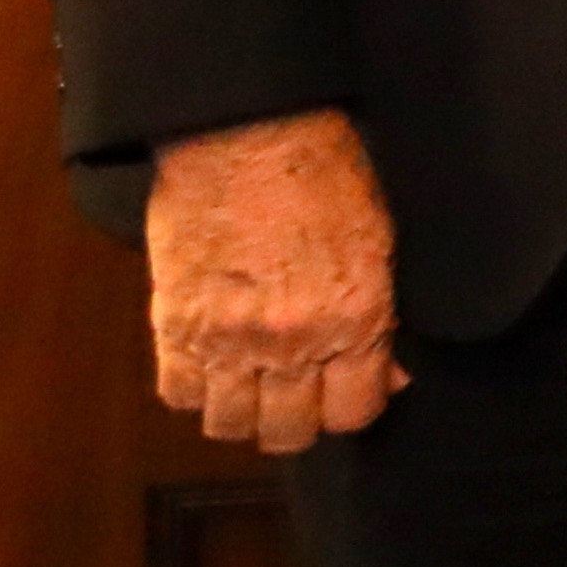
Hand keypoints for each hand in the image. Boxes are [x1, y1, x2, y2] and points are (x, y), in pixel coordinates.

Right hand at [146, 107, 405, 453]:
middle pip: (289, 433)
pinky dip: (194, 387)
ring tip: (250, 382)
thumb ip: (387, 318)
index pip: (354, 413)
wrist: (249, 133)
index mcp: (356, 317)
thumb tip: (392, 374)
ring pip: (230, 425)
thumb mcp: (383, 241)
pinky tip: (210, 362)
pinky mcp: (175, 324)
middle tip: (294, 393)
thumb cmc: (325, 172)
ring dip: (242, 410)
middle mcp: (293, 340)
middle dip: (296, 419)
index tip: (343, 393)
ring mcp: (230, 337)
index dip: (351, 407)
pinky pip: (178, 394)